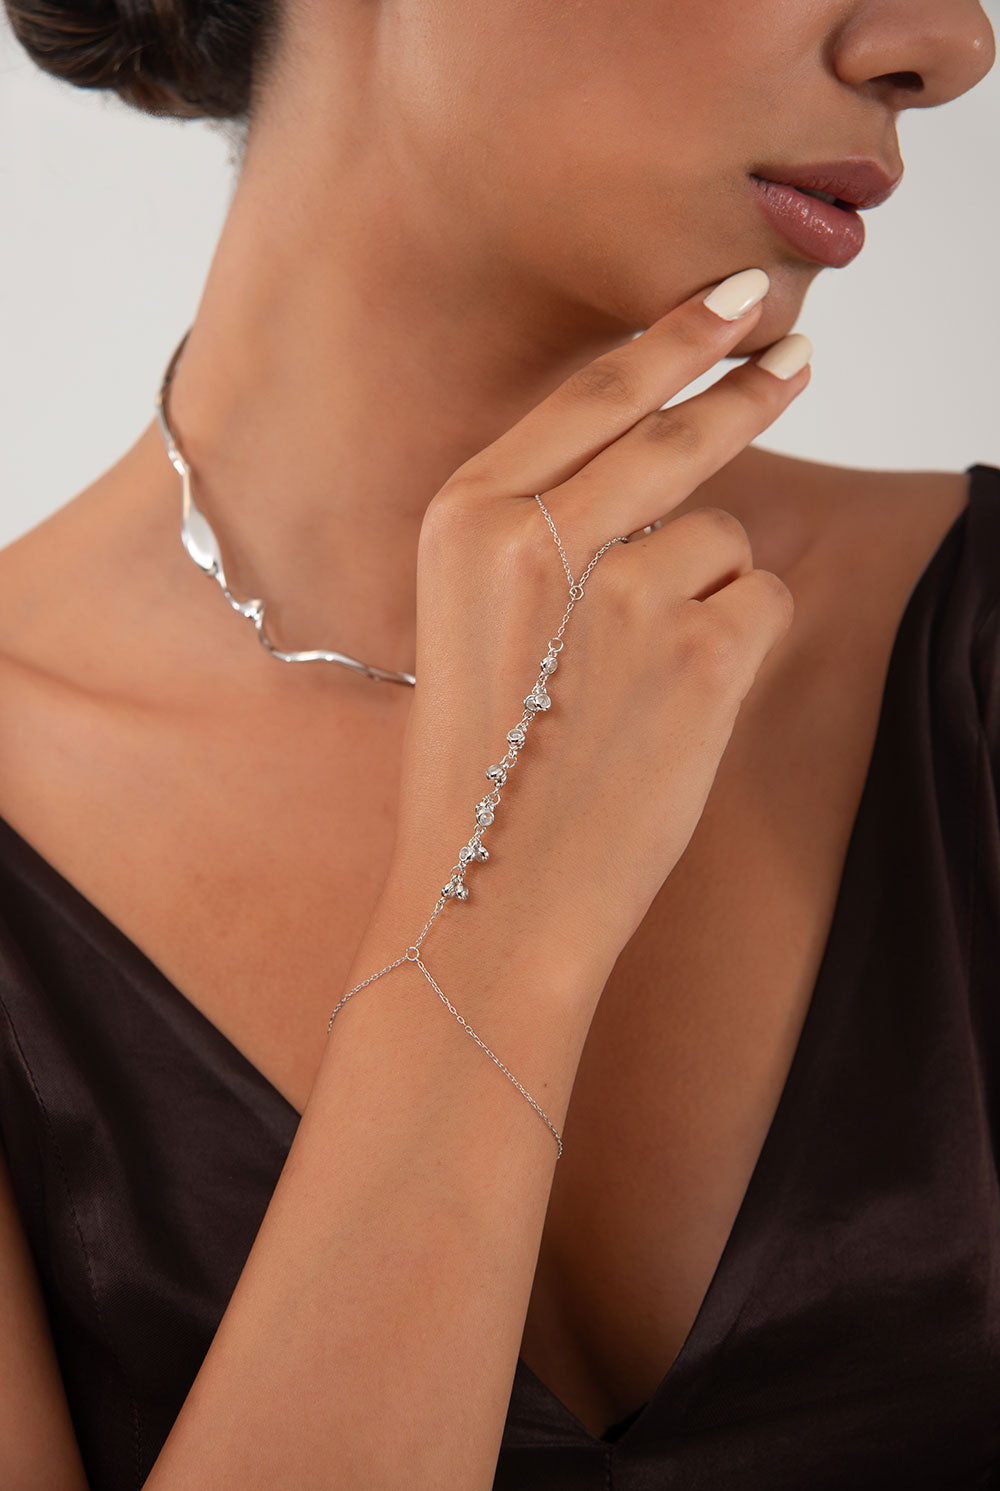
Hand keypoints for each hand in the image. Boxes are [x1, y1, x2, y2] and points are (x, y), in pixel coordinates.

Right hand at [390, 269, 808, 997]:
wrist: (491, 893)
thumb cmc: (485, 765)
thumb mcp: (469, 620)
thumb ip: (540, 529)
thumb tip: (661, 467)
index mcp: (462, 523)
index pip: (587, 400)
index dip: (667, 343)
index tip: (728, 301)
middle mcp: (535, 539)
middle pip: (671, 433)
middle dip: (744, 385)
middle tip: (795, 354)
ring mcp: (621, 592)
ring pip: (721, 534)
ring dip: (708, 591)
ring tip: (642, 682)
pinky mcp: (697, 652)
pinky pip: (759, 601)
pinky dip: (738, 645)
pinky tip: (677, 708)